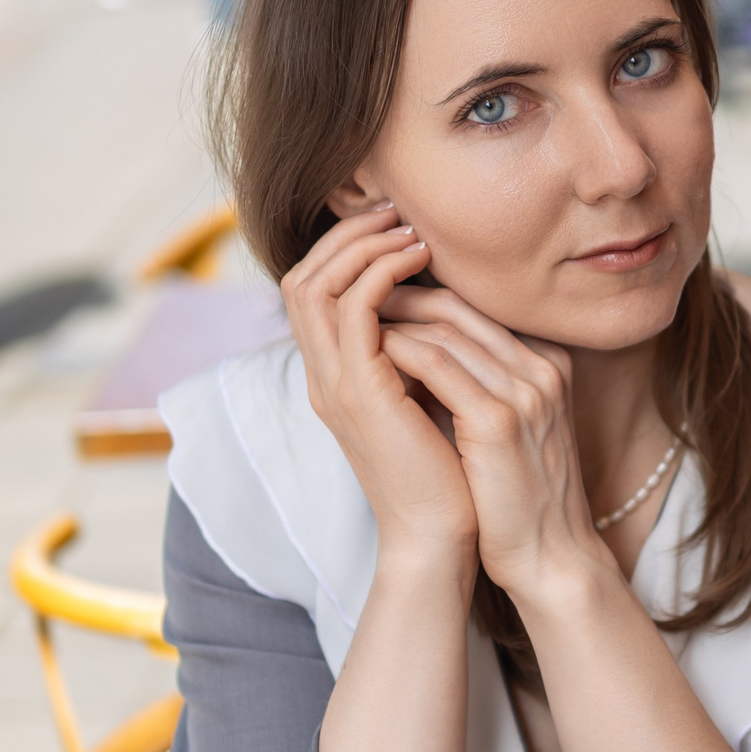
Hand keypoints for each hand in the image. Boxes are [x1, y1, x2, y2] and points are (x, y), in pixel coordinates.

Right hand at [282, 205, 477, 563]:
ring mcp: (335, 385)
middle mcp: (323, 379)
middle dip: (345, 237)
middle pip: (301, 279)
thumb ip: (418, 358)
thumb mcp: (428, 401)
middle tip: (396, 213)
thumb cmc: (449, 476)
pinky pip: (354, 308)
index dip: (344, 252)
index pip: (313, 294)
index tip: (394, 228)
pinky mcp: (361, 392)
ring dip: (361, 247)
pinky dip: (380, 274)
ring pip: (316, 285)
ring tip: (410, 230)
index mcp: (335, 381)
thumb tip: (439, 309)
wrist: (444, 538)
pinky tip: (418, 263)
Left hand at [376, 285, 603, 603]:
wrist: (551, 557)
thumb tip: (416, 354)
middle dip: (398, 296)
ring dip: (390, 321)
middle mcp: (542, 367)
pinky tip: (366, 356)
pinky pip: (438, 365)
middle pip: (459, 306)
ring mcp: (527, 389)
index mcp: (546, 364)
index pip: (473, 308)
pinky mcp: (502, 419)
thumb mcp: (507, 428)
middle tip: (350, 301)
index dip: (417, 296)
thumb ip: (478, 385)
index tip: (372, 300)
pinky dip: (397, 352)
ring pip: (445, 328)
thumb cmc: (518, 499)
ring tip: (348, 326)